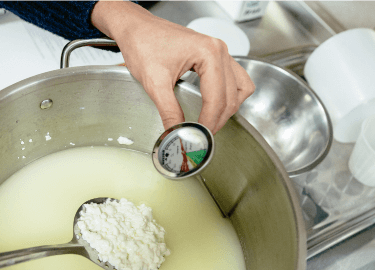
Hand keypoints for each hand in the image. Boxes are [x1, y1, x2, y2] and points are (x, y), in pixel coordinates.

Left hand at [91, 1, 254, 133]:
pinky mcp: (214, 55)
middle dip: (218, 119)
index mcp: (208, 53)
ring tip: (210, 122)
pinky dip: (229, 95)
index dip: (209, 122)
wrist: (136, 28)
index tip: (199, 136)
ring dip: (228, 108)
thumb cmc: (143, 44)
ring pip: (239, 88)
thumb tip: (177, 132)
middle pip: (231, 96)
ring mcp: (219, 51)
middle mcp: (219, 50)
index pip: (217, 98)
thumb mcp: (155, 82)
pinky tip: (214, 105)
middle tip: (202, 134)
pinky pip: (235, 79)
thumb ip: (169, 111)